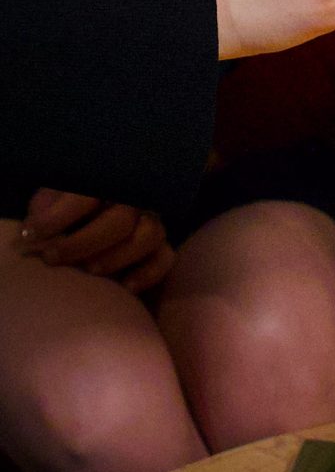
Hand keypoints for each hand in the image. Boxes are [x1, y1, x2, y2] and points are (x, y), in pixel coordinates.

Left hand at [20, 189, 173, 293]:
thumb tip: (37, 222)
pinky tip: (125, 287)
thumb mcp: (49, 206)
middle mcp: (131, 200)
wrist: (85, 237)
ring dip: (117, 255)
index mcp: (103, 184)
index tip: (32, 233)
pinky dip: (147, 273)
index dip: (61, 214)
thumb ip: (45, 207)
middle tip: (53, 257)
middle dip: (84, 241)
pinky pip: (165, 258)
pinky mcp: (160, 250)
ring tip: (89, 271)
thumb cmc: (62, 220)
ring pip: (149, 234)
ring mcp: (150, 223)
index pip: (89, 194)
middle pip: (122, 216)